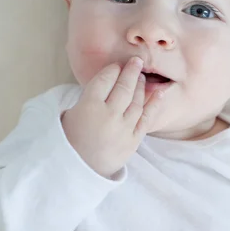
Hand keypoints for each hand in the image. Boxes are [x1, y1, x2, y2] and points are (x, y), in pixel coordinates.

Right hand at [62, 57, 162, 177]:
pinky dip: (154, 105)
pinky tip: (159, 93)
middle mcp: (108, 115)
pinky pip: (146, 119)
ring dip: (140, 86)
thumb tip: (107, 81)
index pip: (104, 80)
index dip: (112, 70)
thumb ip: (89, 97)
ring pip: (136, 101)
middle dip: (131, 71)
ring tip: (141, 77)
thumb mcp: (70, 114)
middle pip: (123, 87)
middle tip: (137, 61)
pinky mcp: (133, 140)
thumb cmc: (72, 139)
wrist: (79, 169)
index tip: (117, 65)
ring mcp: (123, 128)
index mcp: (88, 106)